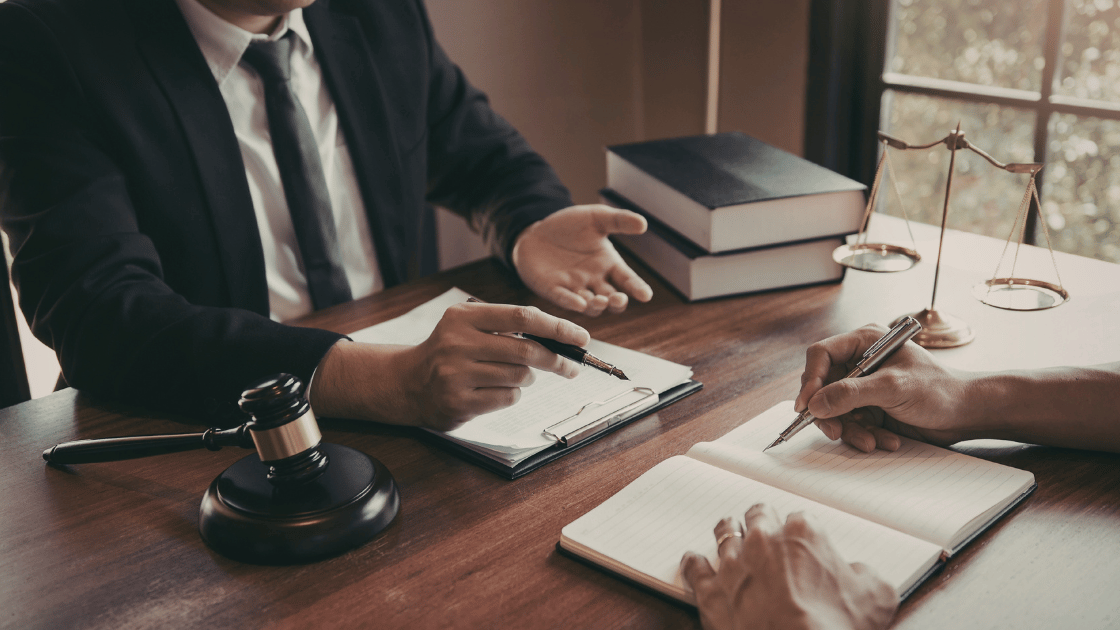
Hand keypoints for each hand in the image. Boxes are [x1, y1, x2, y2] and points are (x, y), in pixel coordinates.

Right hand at [310, 303, 587, 430]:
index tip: (581, 338)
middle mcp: (457, 342)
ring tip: (510, 375)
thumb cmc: (450, 350)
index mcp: (464, 317)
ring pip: (519, 377)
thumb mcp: (469, 326)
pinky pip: (506, 398)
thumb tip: (562, 336)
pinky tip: (494, 390)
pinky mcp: (458, 402)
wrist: (407, 382)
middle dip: (555, 359)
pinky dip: (511, 395)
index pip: (522, 317)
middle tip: (570, 366)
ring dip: (526, 378)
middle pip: (526, 350)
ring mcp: (456, 374)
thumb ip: (508, 326)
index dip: (557, 327)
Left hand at [511, 204, 652, 315]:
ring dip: (596, 306)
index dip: (637, 288)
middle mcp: (594, 281)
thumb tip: (643, 223)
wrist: (537, 230)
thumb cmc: (570, 225)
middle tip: (620, 299)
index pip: (627, 280)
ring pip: (590, 306)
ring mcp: (574, 288)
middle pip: (611, 299)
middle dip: (617, 302)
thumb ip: (619, 221)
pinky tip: (578, 304)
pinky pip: (564, 300)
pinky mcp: (553, 290)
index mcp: (608, 264)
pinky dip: (571, 303)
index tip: (646, 295)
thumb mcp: (596, 218)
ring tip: (600, 300)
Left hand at [680, 504, 896, 629]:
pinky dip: (696, 564)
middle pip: (757, 517)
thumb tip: (858, 573)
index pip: (801, 519)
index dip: (802, 533)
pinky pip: (695, 568)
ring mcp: (732, 564)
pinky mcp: (710, 591)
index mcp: (802, 534)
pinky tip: (696, 562)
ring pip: (724, 534)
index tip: (804, 543)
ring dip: (729, 535)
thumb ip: (864, 574)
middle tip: (764, 531)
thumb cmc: (835, 628)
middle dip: (762, 522)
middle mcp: (762, 541)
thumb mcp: (876, 596)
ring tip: (730, 536)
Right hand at [796, 324, 976, 451]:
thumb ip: (852, 393)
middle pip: (823, 385)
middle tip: (835, 431)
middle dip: (829, 412)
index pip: (821, 355)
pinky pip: (850, 423)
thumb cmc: (940, 390)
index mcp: (864, 342)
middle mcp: (860, 362)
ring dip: (850, 430)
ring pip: (834, 410)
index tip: (806, 406)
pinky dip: (863, 435)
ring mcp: (864, 386)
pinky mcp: (870, 407)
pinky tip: (884, 440)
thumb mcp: (894, 388)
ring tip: (871, 441)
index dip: (810, 380)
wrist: (966, 414)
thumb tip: (815, 403)